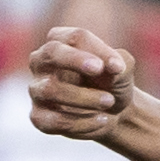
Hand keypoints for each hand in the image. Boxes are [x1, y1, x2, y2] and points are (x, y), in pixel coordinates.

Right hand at [27, 24, 136, 142]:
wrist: (112, 112)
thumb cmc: (112, 82)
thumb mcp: (122, 68)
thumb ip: (119, 61)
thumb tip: (114, 67)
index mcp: (61, 40)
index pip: (74, 37)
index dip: (96, 50)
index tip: (117, 67)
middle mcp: (42, 61)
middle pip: (52, 53)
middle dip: (74, 60)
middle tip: (99, 70)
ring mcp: (37, 89)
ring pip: (50, 89)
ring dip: (83, 97)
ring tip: (109, 101)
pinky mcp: (38, 116)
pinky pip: (53, 120)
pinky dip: (81, 122)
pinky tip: (102, 120)